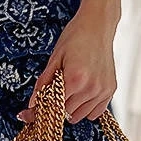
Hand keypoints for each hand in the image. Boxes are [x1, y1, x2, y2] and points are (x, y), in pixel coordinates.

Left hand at [17, 6, 117, 124]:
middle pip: (66, 114)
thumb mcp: (54, 58)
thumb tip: (33, 104)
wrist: (97, 24)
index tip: (31, 113)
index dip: (40, 111)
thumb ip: (43, 83)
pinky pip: (94, 113)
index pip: (54, 107)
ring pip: (80, 116)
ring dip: (71, 109)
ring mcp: (102, 90)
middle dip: (56, 108)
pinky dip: (85, 109)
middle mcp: (91, 87)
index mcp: (75, 79)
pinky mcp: (110, 90)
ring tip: (68, 91)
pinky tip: (80, 95)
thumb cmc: (75, 37)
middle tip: (52, 95)